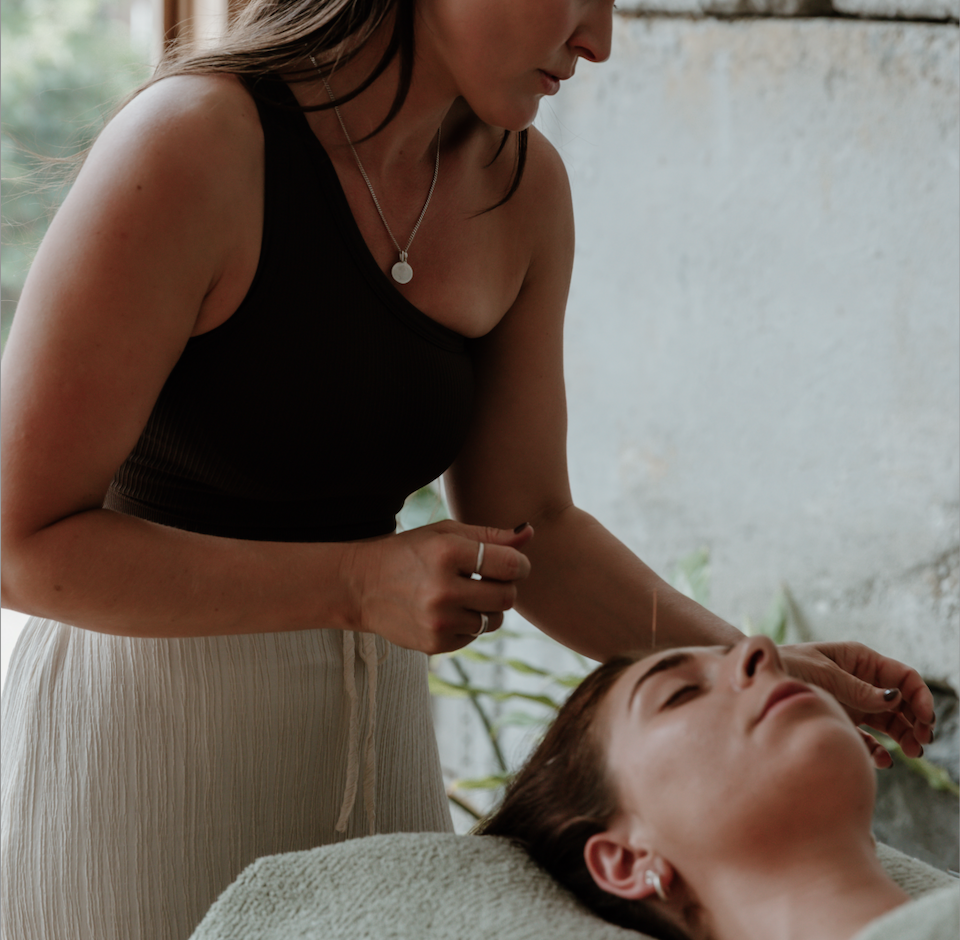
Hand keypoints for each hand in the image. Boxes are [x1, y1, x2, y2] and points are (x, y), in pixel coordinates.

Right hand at [352, 521, 533, 654]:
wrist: (361, 586)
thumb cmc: (410, 552)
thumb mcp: (446, 534)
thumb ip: (491, 535)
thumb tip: (530, 532)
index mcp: (447, 553)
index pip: (510, 565)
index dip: (519, 565)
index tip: (511, 564)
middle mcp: (442, 589)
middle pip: (507, 597)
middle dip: (505, 587)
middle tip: (486, 579)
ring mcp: (438, 621)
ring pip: (493, 620)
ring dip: (488, 608)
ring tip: (464, 594)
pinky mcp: (434, 644)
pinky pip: (474, 636)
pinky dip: (468, 624)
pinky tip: (447, 610)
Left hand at [778, 641, 935, 766]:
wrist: (754, 681)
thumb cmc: (787, 667)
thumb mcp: (823, 674)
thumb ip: (856, 688)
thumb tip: (893, 697)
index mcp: (859, 660)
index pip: (902, 676)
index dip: (919, 696)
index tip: (926, 719)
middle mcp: (859, 681)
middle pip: (900, 702)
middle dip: (915, 721)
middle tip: (921, 742)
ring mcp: (850, 702)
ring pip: (888, 721)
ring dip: (903, 736)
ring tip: (911, 752)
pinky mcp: (839, 721)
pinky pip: (867, 737)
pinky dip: (878, 749)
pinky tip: (883, 759)